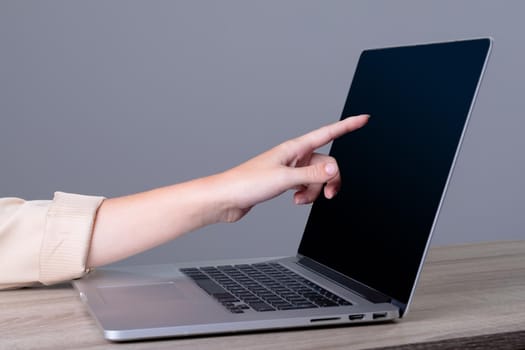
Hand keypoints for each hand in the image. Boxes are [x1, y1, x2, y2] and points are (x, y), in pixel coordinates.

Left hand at [217, 114, 369, 221]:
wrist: (226, 199)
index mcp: (294, 148)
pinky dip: (306, 194)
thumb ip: (311, 174)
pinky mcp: (285, 182)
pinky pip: (307, 185)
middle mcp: (294, 156)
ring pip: (317, 177)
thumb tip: (334, 168)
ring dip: (315, 191)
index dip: (347, 125)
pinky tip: (296, 200)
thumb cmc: (246, 183)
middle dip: (331, 179)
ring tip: (300, 200)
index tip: (364, 118)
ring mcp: (290, 169)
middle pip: (326, 162)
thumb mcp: (284, 179)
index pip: (327, 133)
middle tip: (329, 194)